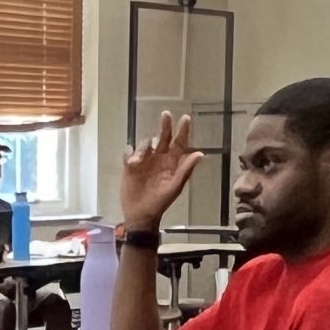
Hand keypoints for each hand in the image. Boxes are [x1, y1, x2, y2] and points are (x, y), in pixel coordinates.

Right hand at [120, 113, 200, 235]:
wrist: (140, 215)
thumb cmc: (159, 203)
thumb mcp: (174, 187)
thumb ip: (185, 170)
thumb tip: (200, 153)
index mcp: (172, 163)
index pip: (179, 143)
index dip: (182, 131)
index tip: (185, 118)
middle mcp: (159, 159)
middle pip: (162, 137)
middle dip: (165, 126)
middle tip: (165, 115)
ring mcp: (144, 161)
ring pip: (144, 144)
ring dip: (142, 147)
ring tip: (138, 161)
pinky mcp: (130, 166)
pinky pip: (129, 153)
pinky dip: (130, 154)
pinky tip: (131, 162)